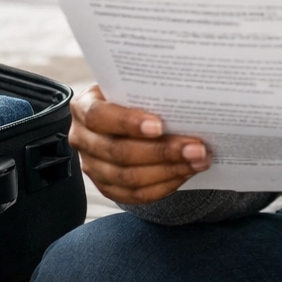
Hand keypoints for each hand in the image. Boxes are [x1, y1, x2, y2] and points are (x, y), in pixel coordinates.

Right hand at [68, 85, 210, 204]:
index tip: (160, 125)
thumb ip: (147, 91)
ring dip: (170, 171)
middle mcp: (82, 139)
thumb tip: (186, 94)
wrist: (120, 119)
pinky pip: (136, 194)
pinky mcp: (107, 187)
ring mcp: (93, 166)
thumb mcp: (130, 86)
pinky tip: (186, 173)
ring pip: (129, 177)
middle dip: (162, 151)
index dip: (128, 122)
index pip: (99, 116)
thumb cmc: (130, 97)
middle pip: (119, 152)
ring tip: (198, 161)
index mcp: (84, 107)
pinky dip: (165, 185)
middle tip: (196, 148)